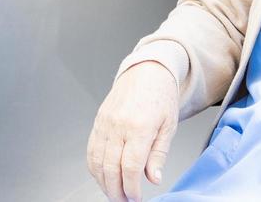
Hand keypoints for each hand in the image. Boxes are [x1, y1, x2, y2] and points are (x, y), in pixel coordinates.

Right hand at [86, 61, 178, 201]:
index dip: (132, 188)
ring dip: (104, 182)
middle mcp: (119, 124)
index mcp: (140, 126)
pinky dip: (94, 168)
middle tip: (124, 201)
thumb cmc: (160, 96)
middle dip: (117, 190)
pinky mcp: (98, 122)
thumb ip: (159, 154)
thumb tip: (153, 178)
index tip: (136, 198)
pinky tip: (103, 176)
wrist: (147, 71)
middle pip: (111, 167)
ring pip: (97, 161)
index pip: (131, 166)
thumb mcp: (169, 126)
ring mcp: (105, 123)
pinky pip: (91, 150)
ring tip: (114, 193)